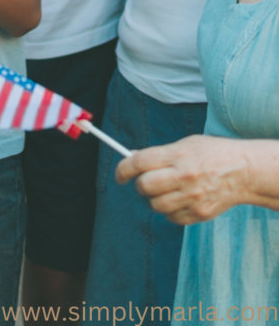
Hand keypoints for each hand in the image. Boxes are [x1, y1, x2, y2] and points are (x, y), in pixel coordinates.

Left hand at [116, 135, 251, 224]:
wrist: (242, 171)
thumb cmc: (210, 153)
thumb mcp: (185, 144)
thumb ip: (160, 154)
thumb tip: (133, 159)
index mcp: (178, 155)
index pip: (140, 162)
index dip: (123, 169)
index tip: (120, 175)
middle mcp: (184, 176)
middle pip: (145, 186)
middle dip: (140, 185)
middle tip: (145, 182)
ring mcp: (193, 197)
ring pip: (156, 205)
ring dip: (154, 199)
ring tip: (165, 191)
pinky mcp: (200, 213)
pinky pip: (172, 218)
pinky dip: (170, 211)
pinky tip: (179, 200)